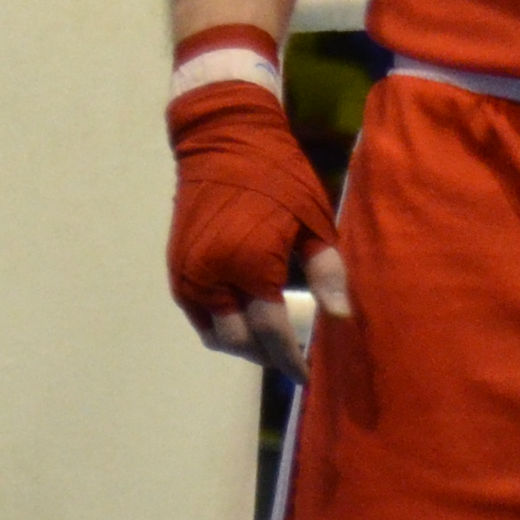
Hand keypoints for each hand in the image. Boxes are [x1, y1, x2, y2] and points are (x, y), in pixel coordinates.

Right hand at [168, 64, 344, 373]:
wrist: (223, 141)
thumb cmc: (279, 177)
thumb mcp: (313, 221)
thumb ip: (327, 272)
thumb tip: (342, 317)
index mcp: (246, 266)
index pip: (270, 332)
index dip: (290, 359)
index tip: (309, 378)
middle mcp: (209, 277)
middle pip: (238, 341)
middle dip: (268, 355)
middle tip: (297, 360)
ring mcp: (187, 275)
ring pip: (215, 333)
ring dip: (244, 345)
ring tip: (278, 344)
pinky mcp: (177, 269)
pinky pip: (200, 314)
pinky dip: (224, 326)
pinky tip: (251, 321)